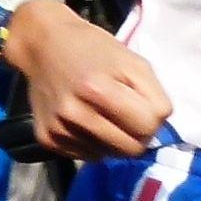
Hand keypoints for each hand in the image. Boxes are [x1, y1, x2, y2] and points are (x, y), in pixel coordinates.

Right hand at [6, 0, 171, 160]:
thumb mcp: (132, 61)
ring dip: (114, 140)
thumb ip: (153, 94)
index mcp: (97, 88)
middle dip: (137, 135)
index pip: (147, 127)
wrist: (43, 45)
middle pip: (130, 150)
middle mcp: (75, 114)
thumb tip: (156, 129)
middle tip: (128, 115)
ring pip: (109, 155)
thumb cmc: (94, 49)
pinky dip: (93, 142)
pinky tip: (86, 120)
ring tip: (104, 114)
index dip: (152, 118)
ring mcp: (59, 129)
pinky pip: (87, 155)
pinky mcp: (47, 139)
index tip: (143, 105)